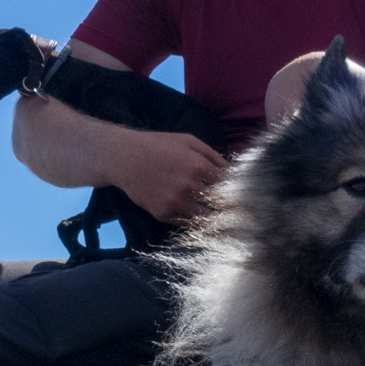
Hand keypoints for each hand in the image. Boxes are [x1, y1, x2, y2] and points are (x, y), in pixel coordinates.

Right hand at [109, 130, 225, 225]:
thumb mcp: (189, 141)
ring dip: (213, 218)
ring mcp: (175, 203)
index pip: (228, 185)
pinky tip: (199, 217)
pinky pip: (187, 224)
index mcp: (198, 166)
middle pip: (219, 205)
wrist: (125, 158)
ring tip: (220, 218)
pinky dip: (195, 221)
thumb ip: (213, 155)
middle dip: (227, 207)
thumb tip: (233, 171)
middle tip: (235, 210)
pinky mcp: (163, 214)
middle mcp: (188, 186)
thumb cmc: (159, 146)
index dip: (236, 190)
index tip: (240, 194)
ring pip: (205, 218)